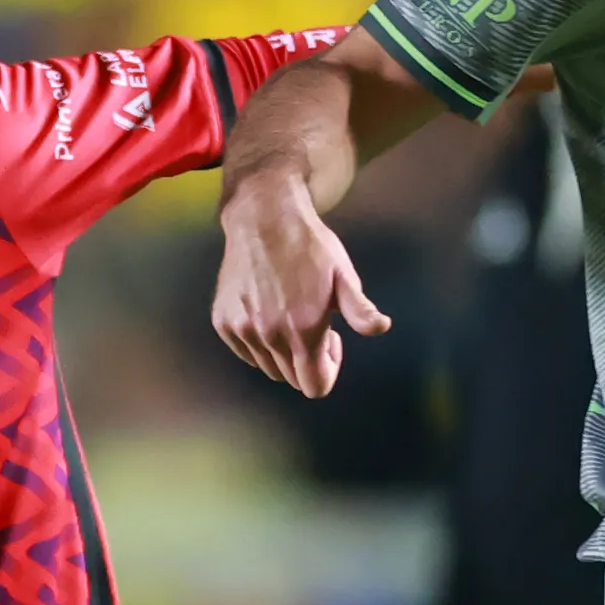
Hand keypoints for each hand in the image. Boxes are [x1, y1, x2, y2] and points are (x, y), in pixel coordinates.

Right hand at [213, 174, 388, 397]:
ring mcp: (243, 329)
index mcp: (304, 330)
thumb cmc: (309, 246)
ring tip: (290, 316)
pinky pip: (246, 352)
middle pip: (292, 379)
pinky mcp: (224, 321)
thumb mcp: (343, 276)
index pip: (315, 387)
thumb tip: (381, 327)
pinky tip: (268, 312)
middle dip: (307, 361)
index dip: (329, 370)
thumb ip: (360, 310)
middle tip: (312, 324)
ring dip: (283, 352)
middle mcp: (270, 335)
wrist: (263, 218)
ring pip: (268, 368)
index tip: (331, 341)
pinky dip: (258, 343)